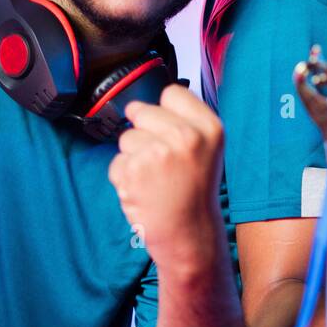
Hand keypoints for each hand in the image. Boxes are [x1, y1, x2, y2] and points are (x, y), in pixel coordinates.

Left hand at [108, 83, 225, 274]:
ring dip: (133, 157)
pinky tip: (144, 190)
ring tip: (155, 178)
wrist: (188, 233)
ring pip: (126, 137)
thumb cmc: (194, 191)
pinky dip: (124, 177)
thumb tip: (140, 103)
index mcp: (209, 128)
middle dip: (145, 132)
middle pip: (143, 111)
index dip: (166, 111)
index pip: (173, 93)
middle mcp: (186, 136)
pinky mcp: (133, 170)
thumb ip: (185, 121)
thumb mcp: (207, 149)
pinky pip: (116, 162)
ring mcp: (158, 152)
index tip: (171, 129)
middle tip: (163, 160)